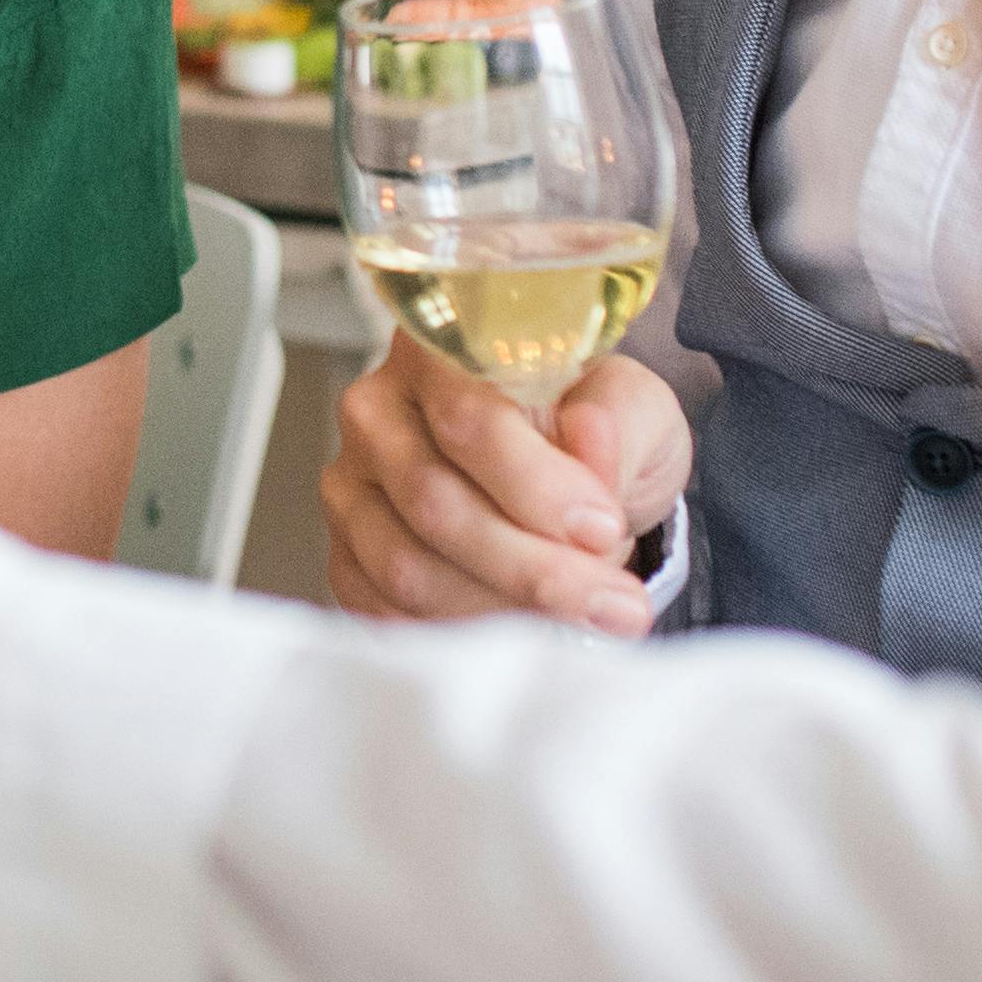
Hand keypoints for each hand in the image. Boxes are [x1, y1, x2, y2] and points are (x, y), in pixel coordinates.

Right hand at [320, 343, 692, 632]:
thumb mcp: (634, 410)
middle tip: (612, 600)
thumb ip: (616, 422)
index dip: (537, 485)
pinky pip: (385, 610)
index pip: (469, 419)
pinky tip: (520, 630)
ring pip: (408, 568)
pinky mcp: (348, 552)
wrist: (568, 486)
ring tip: (582, 620)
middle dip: (534, 567)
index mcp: (440, 348)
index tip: (602, 528)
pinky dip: (458, 633)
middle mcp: (378, 410)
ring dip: (503, 609)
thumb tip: (587, 443)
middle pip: (434, 503)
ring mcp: (352, 486)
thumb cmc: (595, 436)